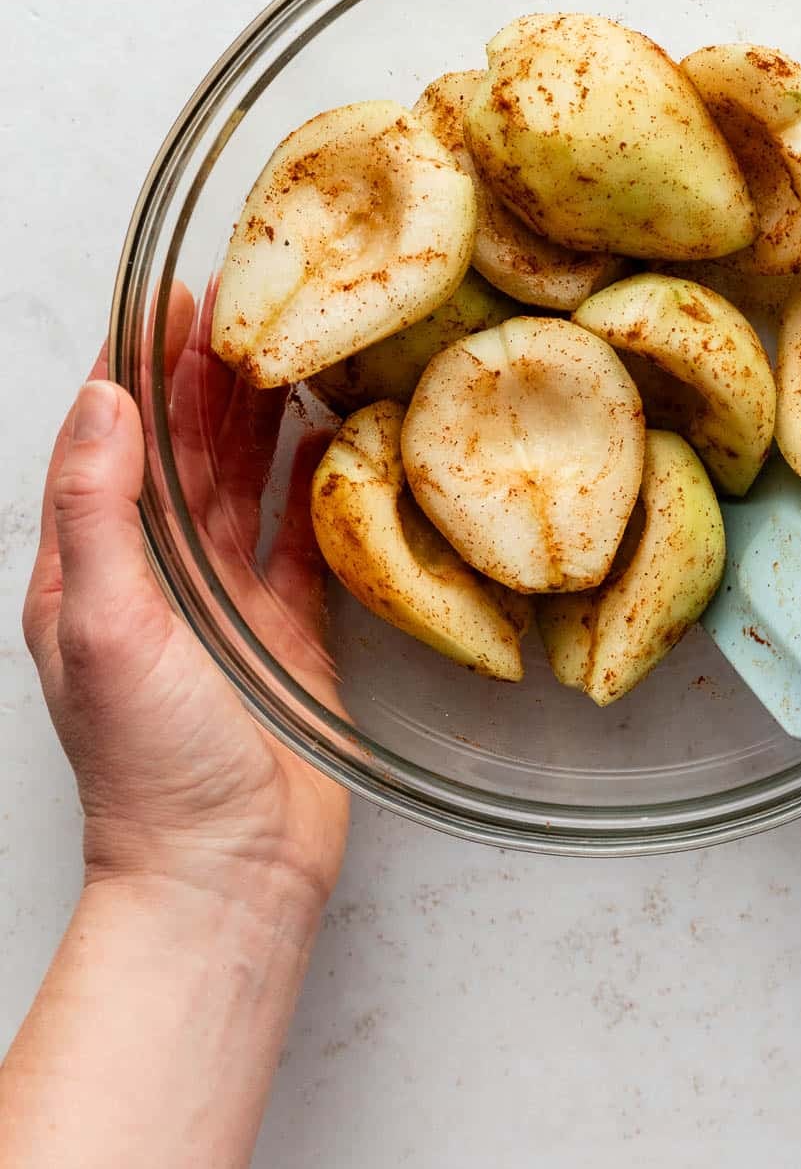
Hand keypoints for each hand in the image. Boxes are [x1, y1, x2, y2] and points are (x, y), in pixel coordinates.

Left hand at [22, 286, 347, 929]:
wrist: (226, 871)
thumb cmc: (151, 762)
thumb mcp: (103, 623)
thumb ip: (100, 508)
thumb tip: (102, 397)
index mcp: (93, 567)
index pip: (112, 439)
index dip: (138, 364)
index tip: (171, 296)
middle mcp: (159, 574)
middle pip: (184, 450)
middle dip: (209, 374)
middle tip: (252, 304)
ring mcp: (227, 600)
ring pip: (245, 484)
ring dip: (265, 418)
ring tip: (297, 350)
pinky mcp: (291, 627)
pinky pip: (306, 537)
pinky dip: (319, 486)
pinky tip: (340, 440)